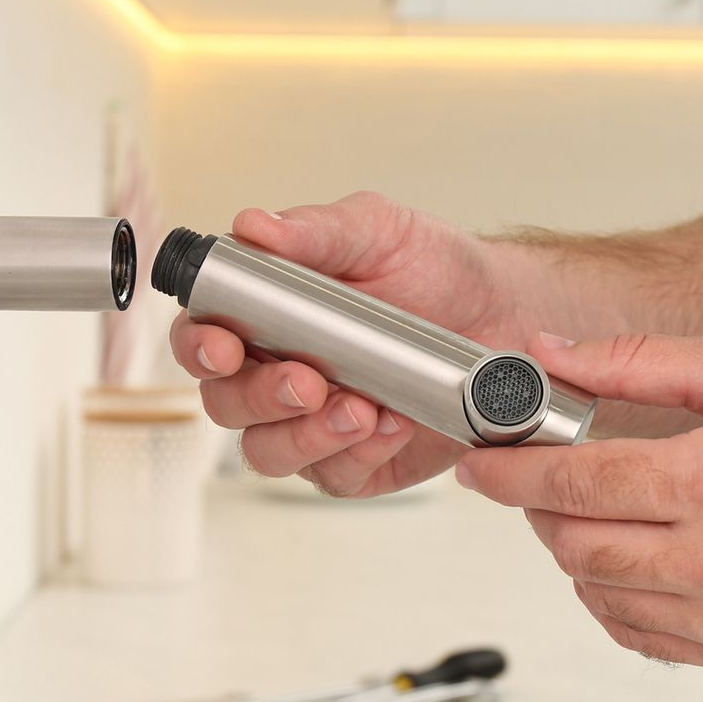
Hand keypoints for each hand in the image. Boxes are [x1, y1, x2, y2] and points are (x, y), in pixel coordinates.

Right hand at [170, 192, 540, 497]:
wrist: (502, 312)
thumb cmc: (430, 268)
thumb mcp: (377, 230)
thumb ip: (315, 231)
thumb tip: (253, 226)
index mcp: (263, 317)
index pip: (202, 337)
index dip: (200, 347)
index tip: (224, 348)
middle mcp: (275, 374)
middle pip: (225, 404)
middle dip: (260, 398)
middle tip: (308, 381)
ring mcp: (311, 423)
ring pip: (269, 452)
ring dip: (306, 436)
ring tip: (359, 408)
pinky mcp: (355, 461)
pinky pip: (336, 476)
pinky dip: (359, 453)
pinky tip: (391, 424)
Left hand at [455, 332, 702, 673]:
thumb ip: (640, 363)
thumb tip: (554, 357)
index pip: (577, 482)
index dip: (512, 472)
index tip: (483, 463)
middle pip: (578, 546)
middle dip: (542, 509)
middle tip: (540, 477)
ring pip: (603, 598)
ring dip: (579, 555)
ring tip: (595, 512)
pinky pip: (646, 638)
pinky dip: (618, 601)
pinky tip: (632, 561)